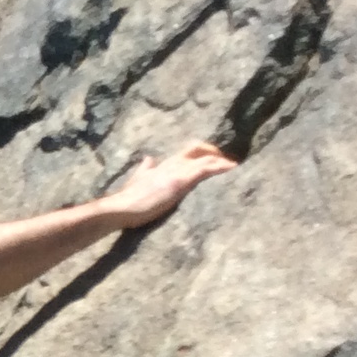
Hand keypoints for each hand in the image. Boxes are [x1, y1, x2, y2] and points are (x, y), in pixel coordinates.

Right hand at [101, 140, 236, 227]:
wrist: (122, 207)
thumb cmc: (128, 198)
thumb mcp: (137, 179)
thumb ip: (145, 169)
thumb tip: (149, 159)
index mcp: (163, 164)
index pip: (187, 151)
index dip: (202, 151)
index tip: (213, 156)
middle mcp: (172, 163)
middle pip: (198, 149)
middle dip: (214, 153)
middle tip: (227, 162)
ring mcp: (177, 171)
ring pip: (205, 158)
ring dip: (222, 161)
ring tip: (234, 166)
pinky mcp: (181, 181)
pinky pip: (205, 169)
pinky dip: (220, 166)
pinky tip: (232, 167)